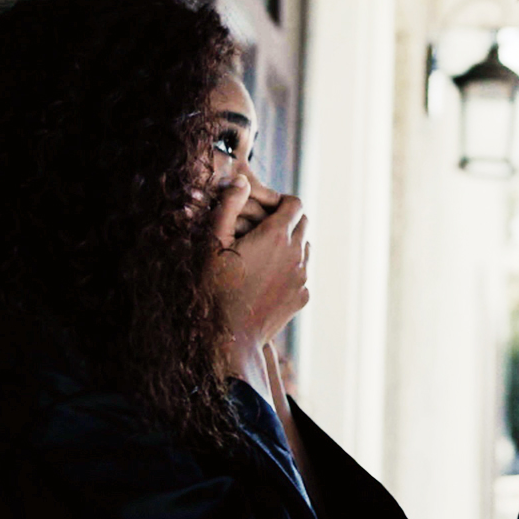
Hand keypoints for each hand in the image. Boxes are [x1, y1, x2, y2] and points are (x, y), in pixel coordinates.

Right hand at [207, 176, 309, 394]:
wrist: (229, 337)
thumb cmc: (215, 288)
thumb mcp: (213, 243)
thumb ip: (228, 207)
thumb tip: (241, 181)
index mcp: (277, 236)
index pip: (294, 203)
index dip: (278, 200)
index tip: (262, 207)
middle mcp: (297, 254)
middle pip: (303, 223)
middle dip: (285, 220)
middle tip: (260, 227)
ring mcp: (302, 277)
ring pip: (304, 248)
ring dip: (289, 244)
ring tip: (262, 252)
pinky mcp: (302, 296)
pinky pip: (301, 274)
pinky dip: (289, 269)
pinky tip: (266, 278)